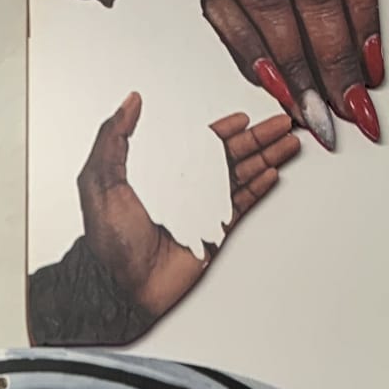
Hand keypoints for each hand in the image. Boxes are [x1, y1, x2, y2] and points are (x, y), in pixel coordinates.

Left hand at [77, 91, 297, 319]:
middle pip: (228, 156)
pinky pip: (240, 205)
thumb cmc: (108, 240)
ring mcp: (200, 210)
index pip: (198, 144)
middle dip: (257, 138)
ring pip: (240, 176)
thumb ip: (113, 138)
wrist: (121, 286)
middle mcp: (183, 188)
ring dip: (265, 157)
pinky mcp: (212, 233)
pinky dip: (258, 189)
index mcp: (159, 171)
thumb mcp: (100, 181)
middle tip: (283, 123)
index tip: (244, 117)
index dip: (224, 129)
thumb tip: (130, 103)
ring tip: (289, 143)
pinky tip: (273, 173)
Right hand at [204, 0, 381, 148]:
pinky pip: (227, 20)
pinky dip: (255, 59)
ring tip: (315, 112)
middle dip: (337, 55)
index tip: (373, 67)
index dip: (366, 17)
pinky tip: (274, 90)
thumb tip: (342, 57)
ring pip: (273, 6)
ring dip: (298, 68)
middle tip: (350, 104)